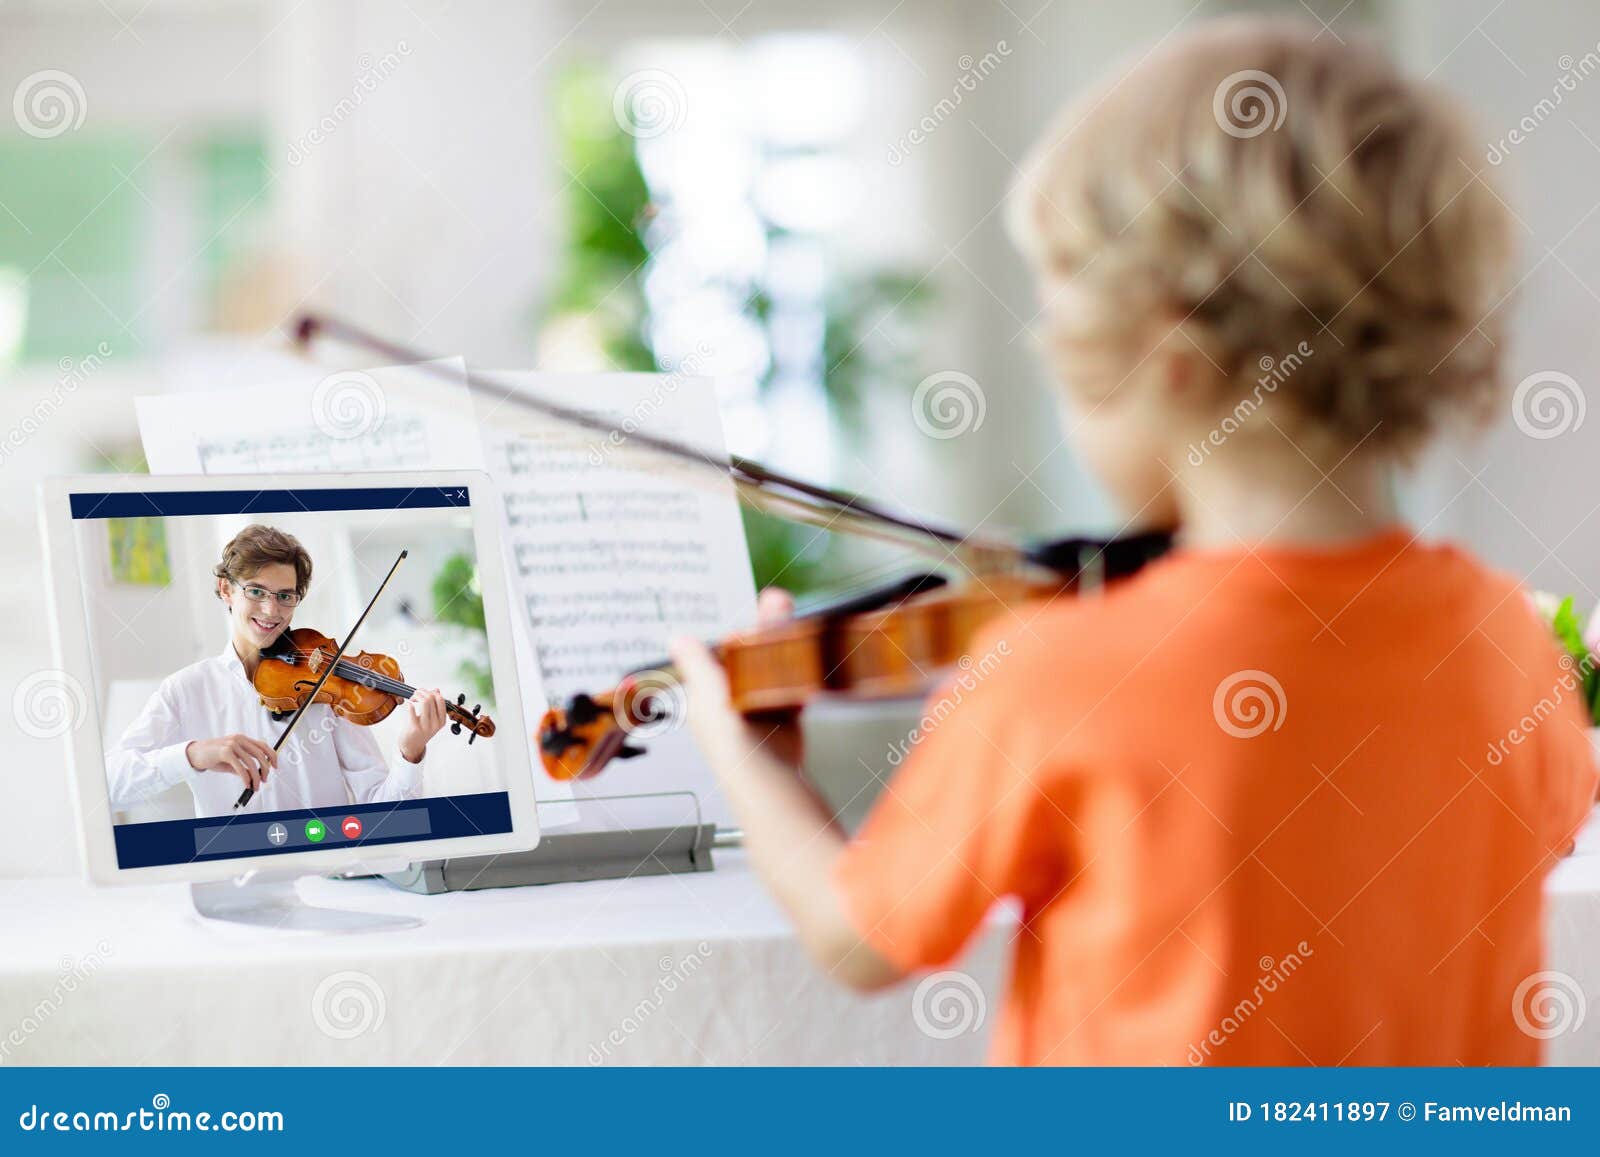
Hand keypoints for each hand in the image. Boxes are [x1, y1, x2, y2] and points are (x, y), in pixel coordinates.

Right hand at [186, 734, 277, 792]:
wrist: (194, 753)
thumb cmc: (212, 756)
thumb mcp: (230, 760)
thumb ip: (242, 766)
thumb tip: (254, 776)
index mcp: (242, 739)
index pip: (263, 746)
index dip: (272, 756)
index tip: (275, 766)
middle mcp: (239, 739)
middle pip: (260, 754)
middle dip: (265, 769)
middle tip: (264, 780)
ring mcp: (232, 744)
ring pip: (251, 762)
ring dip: (255, 777)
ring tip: (255, 786)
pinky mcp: (225, 752)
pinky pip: (240, 767)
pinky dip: (246, 777)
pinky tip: (246, 784)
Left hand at [398, 688, 447, 762]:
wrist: (412, 747)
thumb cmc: (421, 732)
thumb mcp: (432, 719)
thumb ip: (435, 705)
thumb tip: (437, 690)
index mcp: (441, 720)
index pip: (441, 700)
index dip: (432, 692)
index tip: (426, 693)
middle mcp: (435, 723)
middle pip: (431, 699)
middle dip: (422, 692)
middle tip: (417, 694)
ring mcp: (425, 726)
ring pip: (424, 702)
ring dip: (416, 695)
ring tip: (413, 698)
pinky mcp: (414, 727)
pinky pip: (412, 710)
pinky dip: (409, 704)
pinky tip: (408, 704)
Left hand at [669, 588, 802, 779]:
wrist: (766, 771)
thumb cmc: (729, 737)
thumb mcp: (708, 690)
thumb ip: (697, 662)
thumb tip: (677, 639)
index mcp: (706, 690)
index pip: (719, 651)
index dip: (736, 633)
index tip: (753, 610)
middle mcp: (731, 697)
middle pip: (749, 655)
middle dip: (763, 633)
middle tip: (778, 604)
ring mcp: (758, 706)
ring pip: (771, 666)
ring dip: (783, 646)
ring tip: (790, 617)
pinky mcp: (782, 715)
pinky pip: (789, 685)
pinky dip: (797, 673)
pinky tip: (805, 657)